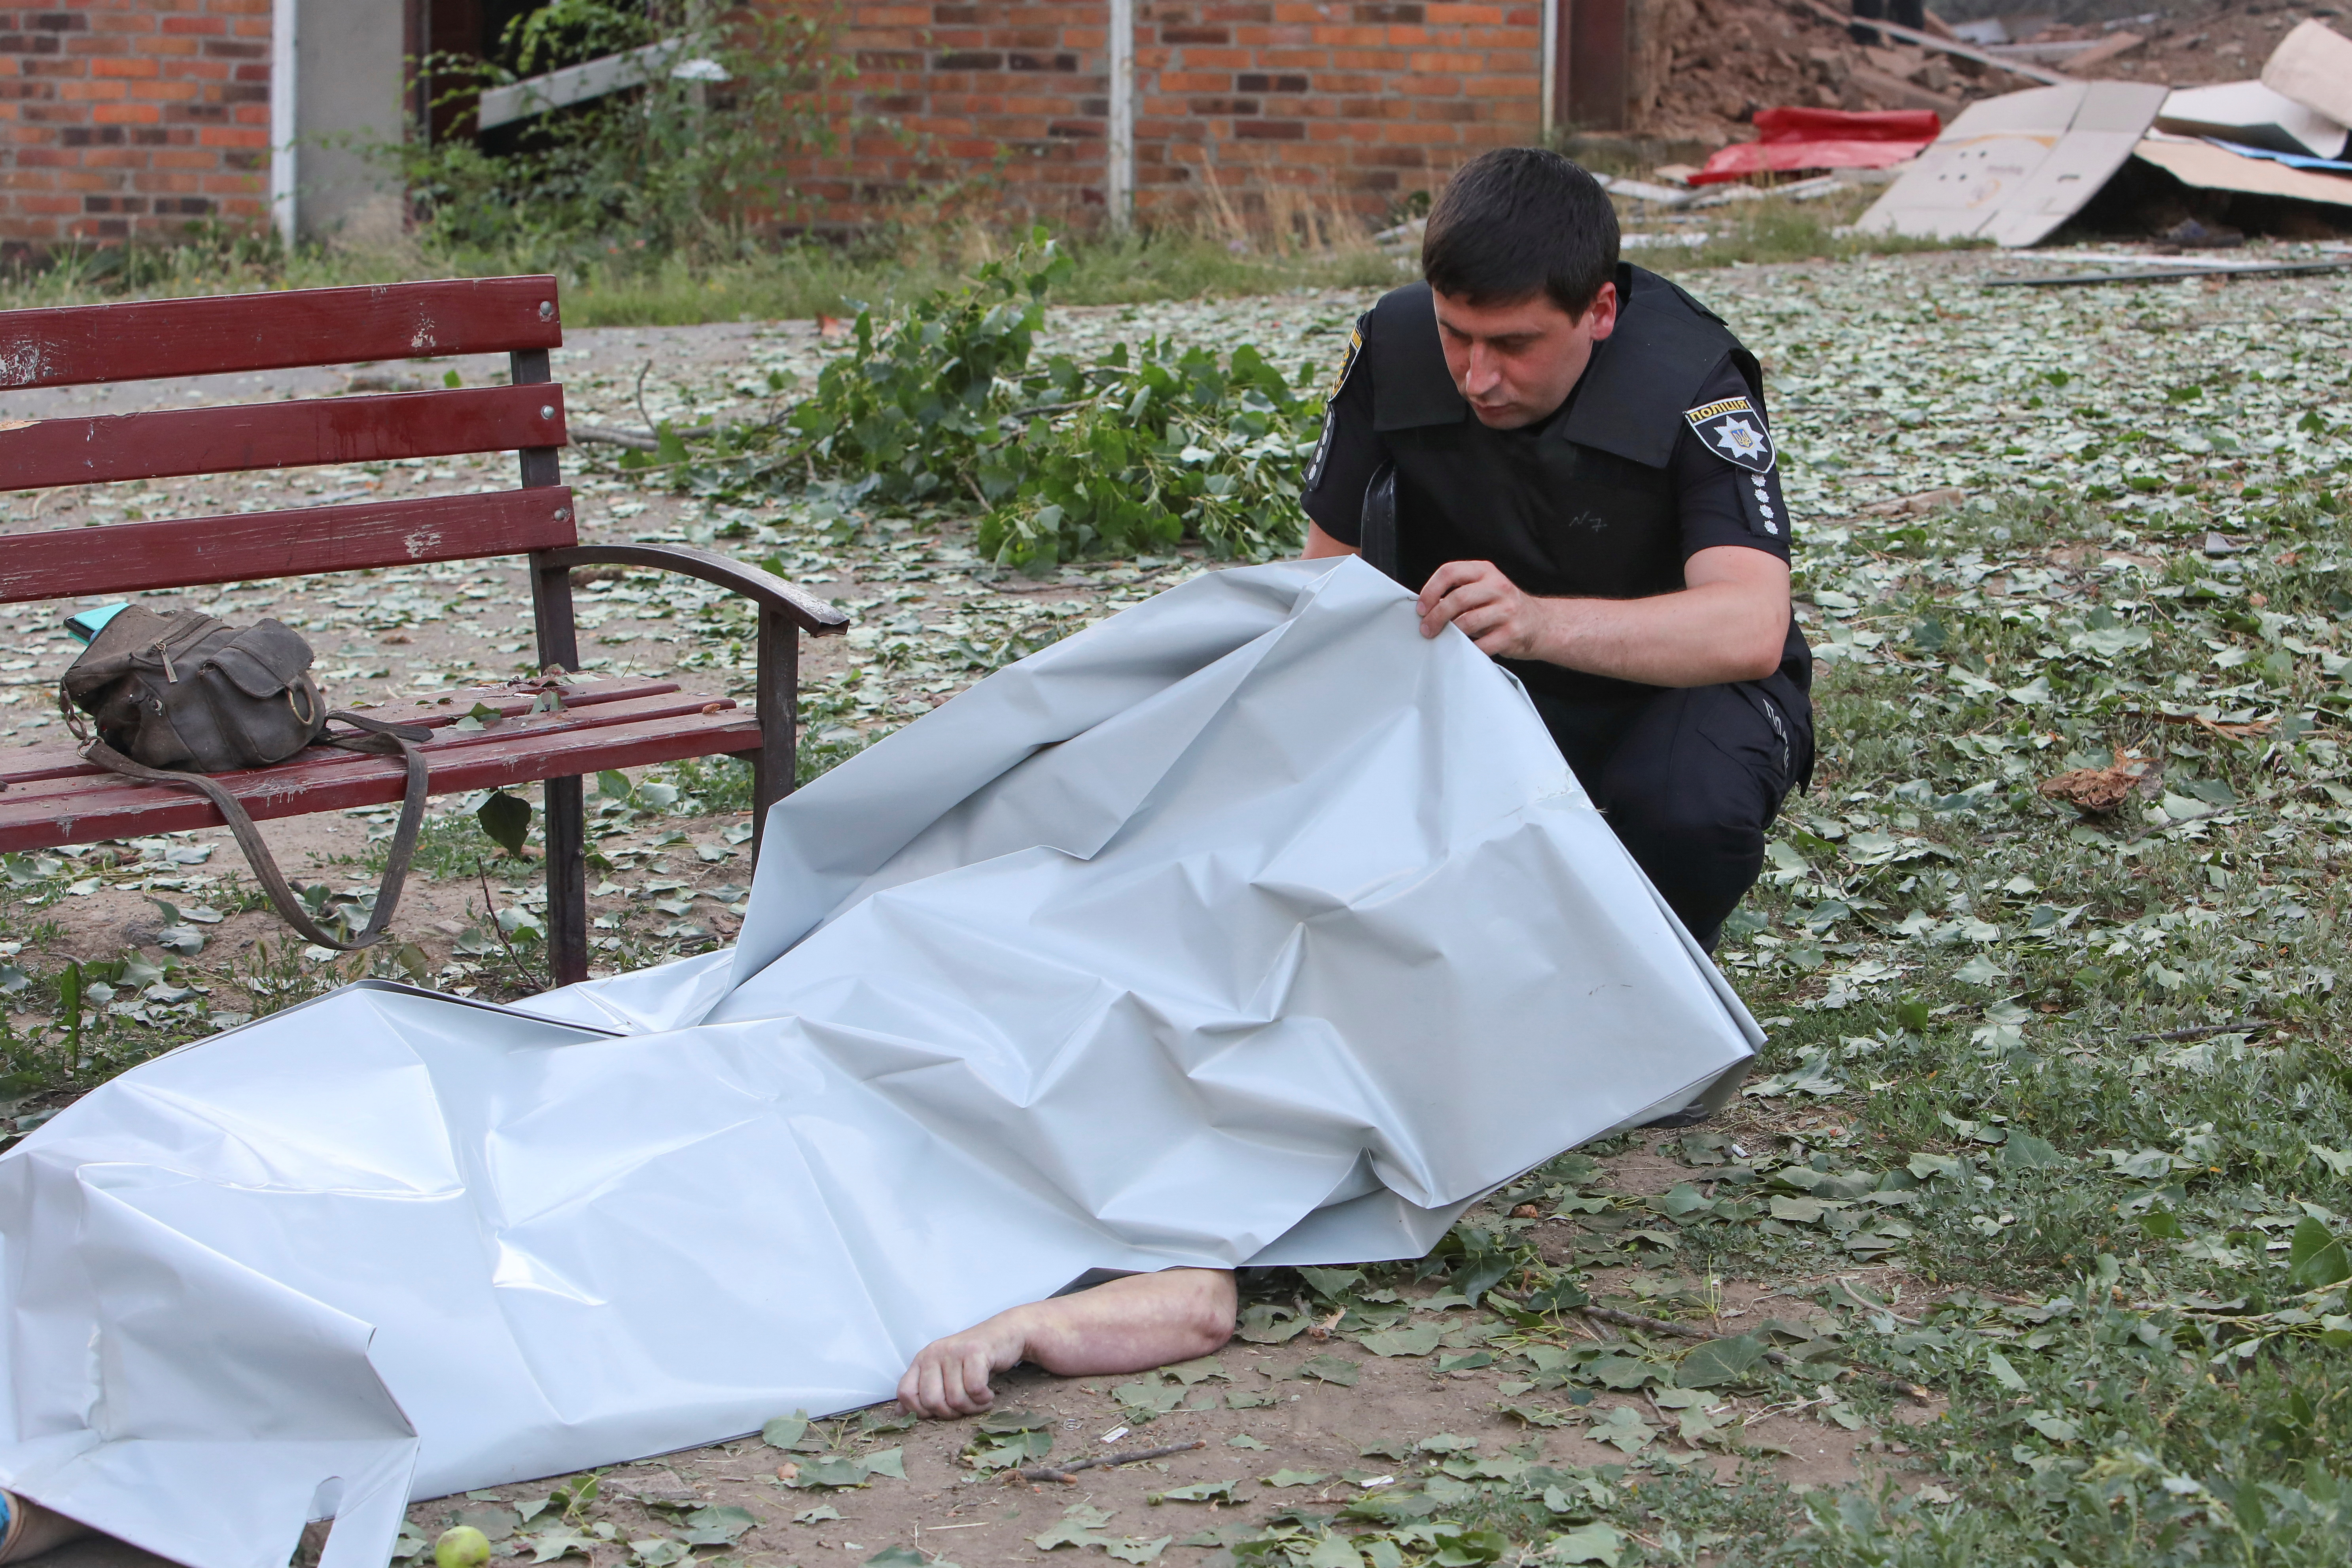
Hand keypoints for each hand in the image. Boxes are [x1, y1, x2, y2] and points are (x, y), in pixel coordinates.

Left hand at [896, 1309, 1028, 1417]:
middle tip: (966, 1408)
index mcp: (921, 1360)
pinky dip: (983, 1399)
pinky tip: (988, 1395)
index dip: (921, 1412)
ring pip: (955, 1398)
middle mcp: (933, 1353)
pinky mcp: (974, 1351)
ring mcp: (953, 1351)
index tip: (942, 1411)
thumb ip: (923, 1392)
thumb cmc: (973, 1360)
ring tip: (980, 1401)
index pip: (905, 1393)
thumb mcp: (944, 1374)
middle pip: (931, 1401)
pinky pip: (974, 1389)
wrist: (1004, 1334)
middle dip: (951, 1413)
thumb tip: (900, 1413)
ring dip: (972, 1408)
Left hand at [1417, 560, 1552, 659]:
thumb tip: (1427, 607)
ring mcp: (1508, 609)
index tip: (1421, 607)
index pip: (1450, 571)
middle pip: (1458, 598)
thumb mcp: (1484, 589)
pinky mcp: (1512, 632)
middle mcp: (1498, 587)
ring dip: (1450, 633)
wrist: (1540, 624)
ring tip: (1443, 638)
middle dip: (1436, 616)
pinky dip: (1469, 648)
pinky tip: (1464, 648)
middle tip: (1427, 628)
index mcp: (1486, 571)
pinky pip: (1482, 644)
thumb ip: (1459, 592)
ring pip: (1468, 621)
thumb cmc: (1504, 607)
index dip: (1431, 590)